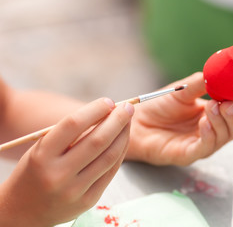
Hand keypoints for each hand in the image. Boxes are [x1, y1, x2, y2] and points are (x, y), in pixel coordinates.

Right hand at [0, 98, 133, 226]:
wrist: (24, 210)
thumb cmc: (35, 171)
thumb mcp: (41, 148)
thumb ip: (69, 133)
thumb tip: (105, 113)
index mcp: (42, 155)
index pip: (73, 124)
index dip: (95, 110)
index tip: (108, 102)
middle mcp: (58, 174)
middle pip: (97, 140)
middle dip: (117, 120)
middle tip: (128, 108)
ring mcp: (75, 190)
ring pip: (109, 156)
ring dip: (123, 135)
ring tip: (128, 121)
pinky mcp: (88, 200)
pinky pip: (110, 172)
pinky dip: (120, 152)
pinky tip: (124, 140)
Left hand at [126, 72, 232, 165]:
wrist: (137, 120)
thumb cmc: (159, 105)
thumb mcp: (183, 90)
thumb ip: (202, 82)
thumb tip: (221, 71)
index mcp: (214, 113)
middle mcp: (212, 130)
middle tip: (230, 102)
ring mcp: (202, 143)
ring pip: (225, 137)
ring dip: (222, 121)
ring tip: (213, 106)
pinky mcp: (190, 154)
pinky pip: (206, 147)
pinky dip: (209, 135)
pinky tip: (204, 122)